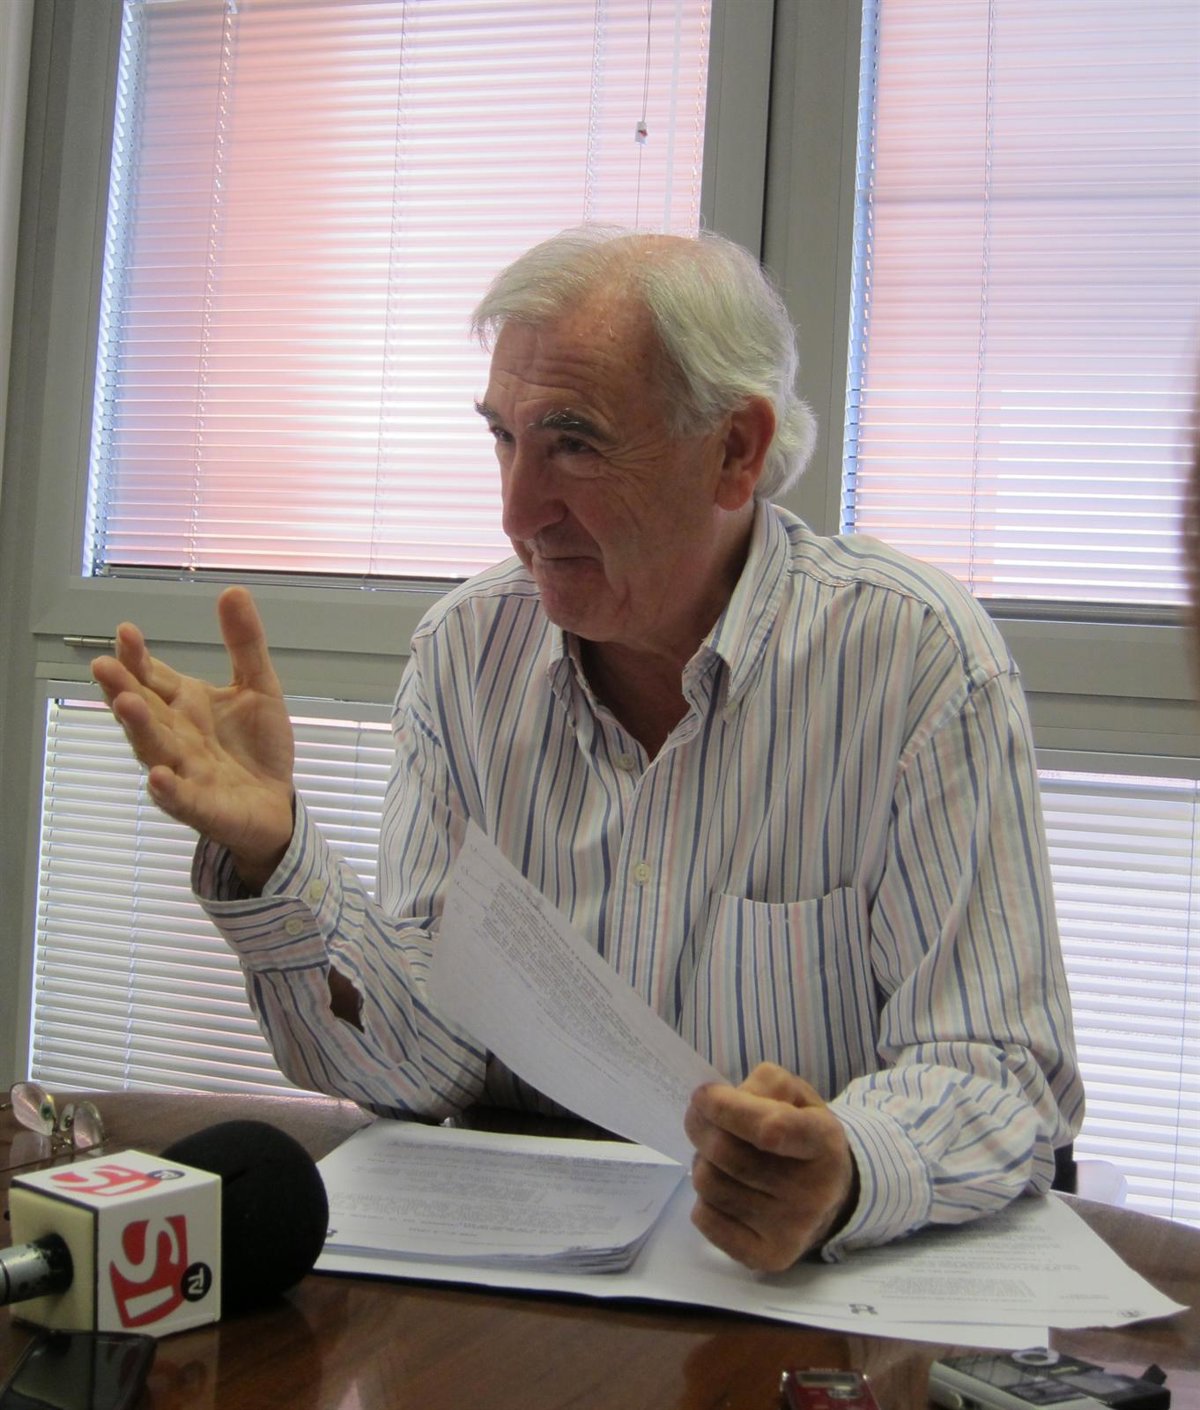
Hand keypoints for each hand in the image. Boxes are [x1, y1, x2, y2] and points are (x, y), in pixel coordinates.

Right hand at [91, 586, 295, 889]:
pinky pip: (182, 799)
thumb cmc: (257, 747)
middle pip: (143, 711)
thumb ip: (244, 643)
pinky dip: (169, 790)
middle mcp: (175, 737)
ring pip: (155, 750)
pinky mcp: (203, 807)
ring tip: (126, 704)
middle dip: (123, 689)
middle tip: (104, 665)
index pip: (153, 677)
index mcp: (185, 705)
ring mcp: (184, 773)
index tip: (127, 631)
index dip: (138, 658)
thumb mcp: (259, 687)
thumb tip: (234, 590)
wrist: (276, 804)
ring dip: (139, 728)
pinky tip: (159, 777)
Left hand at [683, 1062, 857, 1271]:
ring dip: (701, 1161)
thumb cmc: (804, 1133)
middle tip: (700, 1118)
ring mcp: (791, 1230)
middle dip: (700, 1126)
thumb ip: (764, 1084)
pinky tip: (724, 1187)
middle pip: (726, 1154)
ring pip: (709, 1184)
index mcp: (824, 1142)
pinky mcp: (768, 1258)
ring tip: (716, 1155)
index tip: (704, 1095)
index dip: (726, 1108)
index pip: (769, 1128)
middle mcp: (813, 1192)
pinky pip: (706, 1220)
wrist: (832, 1195)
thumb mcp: (797, 1095)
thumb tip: (719, 1101)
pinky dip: (703, 1198)